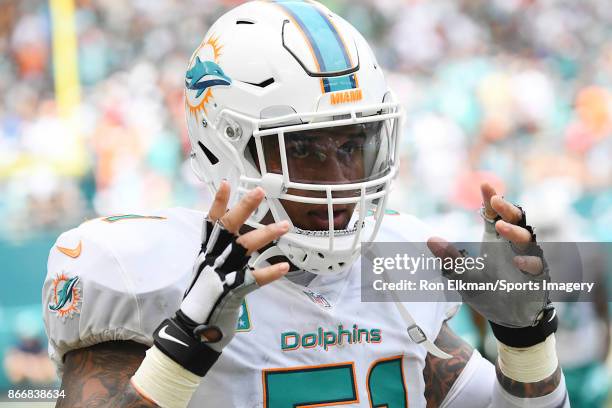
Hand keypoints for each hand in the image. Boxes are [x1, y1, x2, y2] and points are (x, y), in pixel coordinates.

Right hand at [152, 183, 289, 375]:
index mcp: (206, 252)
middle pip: (228, 227)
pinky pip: (254, 279)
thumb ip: (218, 252)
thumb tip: (231, 235)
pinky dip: (269, 272)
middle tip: (259, 192)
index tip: (227, 183)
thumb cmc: (205, 298)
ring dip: (265, 234)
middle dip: (243, 208)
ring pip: (244, 248)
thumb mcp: (206, 269)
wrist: (195, 329)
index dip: (218, 202)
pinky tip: (284, 266)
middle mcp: (212, 259)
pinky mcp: (233, 291)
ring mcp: (222, 274)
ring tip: (284, 225)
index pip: (211, 222)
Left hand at [427, 182, 551, 329]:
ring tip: (502, 227)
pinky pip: (537, 265)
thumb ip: (449, 259)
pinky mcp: (537, 276)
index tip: (485, 185)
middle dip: (507, 209)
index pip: (494, 215)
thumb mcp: (463, 276)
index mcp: (495, 240)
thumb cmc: (486, 291)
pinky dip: (528, 262)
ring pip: (527, 239)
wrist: (507, 318)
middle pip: (515, 220)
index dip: (491, 200)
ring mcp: (527, 259)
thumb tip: (430, 240)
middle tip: (496, 202)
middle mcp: (512, 246)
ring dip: (515, 232)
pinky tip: (518, 263)